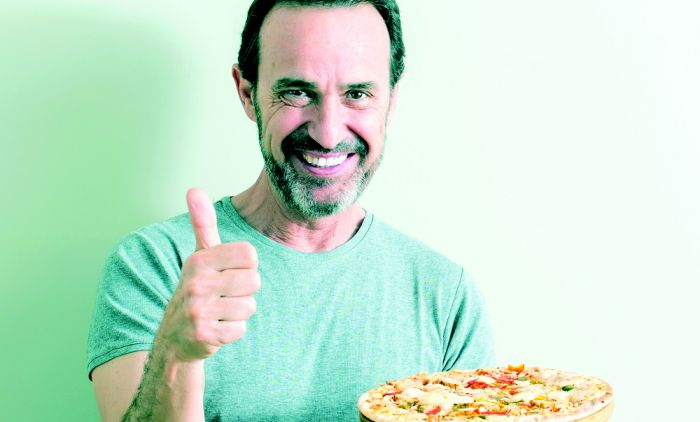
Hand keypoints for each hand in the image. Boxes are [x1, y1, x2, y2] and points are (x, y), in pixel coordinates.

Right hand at [155, 188, 260, 361]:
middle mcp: (196, 283)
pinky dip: (232, 332)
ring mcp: (198, 310)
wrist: (173, 337)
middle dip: (244, 292)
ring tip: (219, 312)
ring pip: (249, 307)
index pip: (250, 256)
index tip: (229, 273)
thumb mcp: (198, 257)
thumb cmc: (197, 290)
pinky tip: (216, 328)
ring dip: (238, 313)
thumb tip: (194, 189)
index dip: (246, 267)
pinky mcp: (204, 335)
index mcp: (199, 260)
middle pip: (254, 282)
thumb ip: (202, 224)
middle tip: (224, 296)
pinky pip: (241, 330)